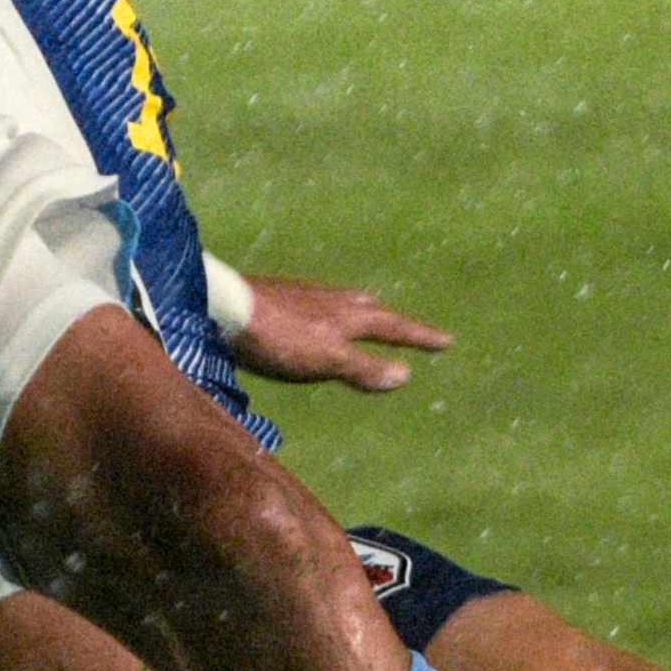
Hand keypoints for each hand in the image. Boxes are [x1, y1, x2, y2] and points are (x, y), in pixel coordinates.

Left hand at [234, 273, 450, 393]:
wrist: (222, 306)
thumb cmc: (277, 338)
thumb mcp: (326, 360)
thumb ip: (363, 368)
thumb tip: (405, 375)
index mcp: (347, 315)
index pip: (394, 327)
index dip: (420, 337)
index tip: (447, 341)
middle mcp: (330, 299)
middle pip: (370, 308)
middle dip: (392, 320)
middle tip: (410, 328)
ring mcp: (302, 295)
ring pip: (342, 301)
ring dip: (362, 310)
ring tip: (368, 314)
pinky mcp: (276, 296)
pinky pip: (316, 302)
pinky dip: (329, 311)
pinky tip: (312, 316)